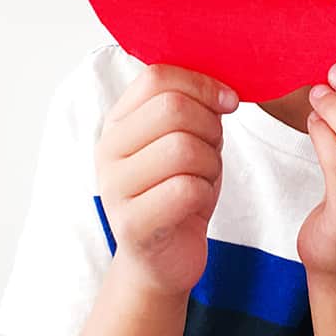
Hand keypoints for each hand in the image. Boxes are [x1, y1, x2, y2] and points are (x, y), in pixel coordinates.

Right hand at [95, 64, 238, 297]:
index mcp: (119, 120)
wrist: (163, 259)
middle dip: (210, 126)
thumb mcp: (186, 138)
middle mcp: (108, 149)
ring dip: (209, 163)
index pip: (157, 76)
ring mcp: (115, 188)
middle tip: (212, 149)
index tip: (227, 102)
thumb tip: (222, 87)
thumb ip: (192, 107)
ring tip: (202, 178)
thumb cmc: (178, 191)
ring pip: (183, 147)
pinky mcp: (133, 224)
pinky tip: (195, 204)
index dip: (202, 84)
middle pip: (173, 108)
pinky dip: (205, 193)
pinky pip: (186, 188)